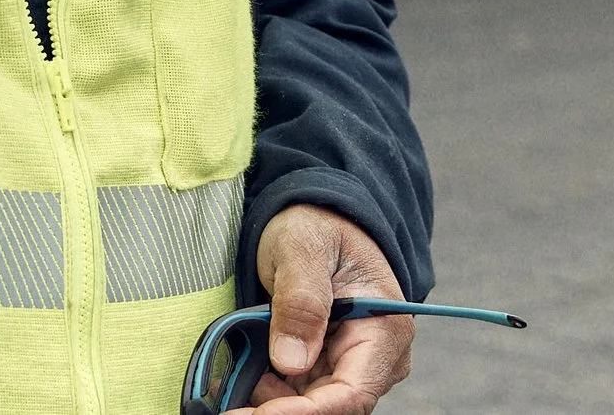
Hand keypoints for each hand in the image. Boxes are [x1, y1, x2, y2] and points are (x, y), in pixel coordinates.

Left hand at [250, 206, 413, 413]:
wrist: (317, 218)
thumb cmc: (316, 225)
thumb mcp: (302, 249)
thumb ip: (300, 301)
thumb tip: (290, 362)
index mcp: (384, 331)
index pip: (352, 392)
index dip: (306, 411)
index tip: (260, 414)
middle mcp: (376, 357)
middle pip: (331, 406)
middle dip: (280, 409)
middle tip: (231, 406)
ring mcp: (350, 363)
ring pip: (312, 404)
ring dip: (272, 402)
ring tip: (230, 383)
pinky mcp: (326, 364)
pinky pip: (300, 392)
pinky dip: (270, 392)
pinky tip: (241, 379)